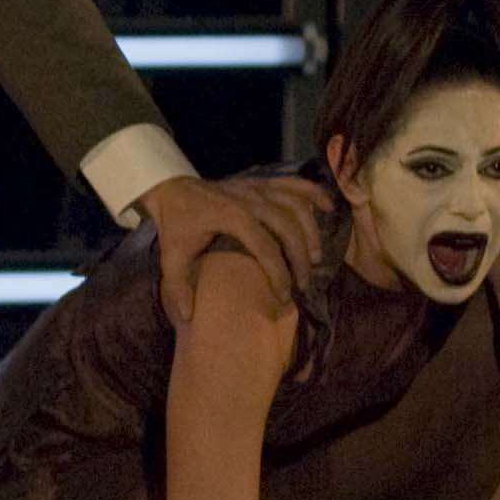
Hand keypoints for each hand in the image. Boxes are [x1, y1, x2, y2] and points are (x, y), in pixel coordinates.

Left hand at [149, 172, 334, 325]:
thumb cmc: (176, 225)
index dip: (279, 274)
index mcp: (231, 217)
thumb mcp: (171, 256)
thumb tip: (190, 316)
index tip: (285, 296)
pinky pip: (292, 184)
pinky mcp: (261, 183)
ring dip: (311, 230)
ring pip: (296, 206)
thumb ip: (178, 286)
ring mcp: (257, 188)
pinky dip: (313, 193)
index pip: (265, 247)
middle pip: (287, 227)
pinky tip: (329, 208)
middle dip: (301, 257)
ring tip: (317, 257)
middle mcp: (250, 200)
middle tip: (305, 282)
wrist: (171, 189)